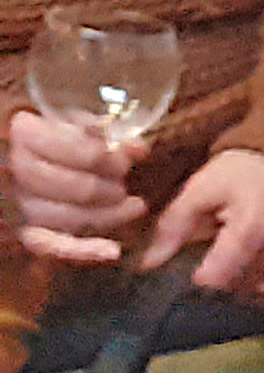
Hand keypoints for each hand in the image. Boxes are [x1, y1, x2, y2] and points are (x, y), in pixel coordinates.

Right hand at [6, 110, 145, 265]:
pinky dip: (82, 250)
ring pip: (59, 216)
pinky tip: (112, 251)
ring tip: (134, 206)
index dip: (98, 156)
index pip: (62, 147)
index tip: (125, 161)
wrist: (48, 155)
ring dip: (103, 215)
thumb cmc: (69, 134)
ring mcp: (21, 201)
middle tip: (125, 183)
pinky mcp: (29, 230)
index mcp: (25, 132)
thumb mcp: (83, 122)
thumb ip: (109, 133)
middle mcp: (16, 168)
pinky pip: (49, 246)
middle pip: (61, 184)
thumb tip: (138, 149)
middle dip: (101, 187)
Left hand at [142, 148, 263, 302]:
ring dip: (244, 281)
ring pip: (259, 290)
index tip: (197, 266)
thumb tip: (148, 265)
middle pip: (237, 287)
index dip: (200, 277)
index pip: (218, 279)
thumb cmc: (242, 173)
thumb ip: (173, 227)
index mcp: (252, 227)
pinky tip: (260, 264)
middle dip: (222, 276)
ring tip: (241, 256)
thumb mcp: (200, 190)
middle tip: (220, 253)